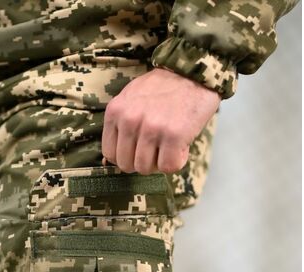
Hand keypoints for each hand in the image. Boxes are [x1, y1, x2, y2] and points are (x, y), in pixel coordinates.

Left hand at [101, 67, 220, 174]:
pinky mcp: (173, 135)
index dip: (126, 156)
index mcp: (115, 111)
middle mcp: (130, 120)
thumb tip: (111, 159)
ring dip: (159, 162)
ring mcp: (151, 128)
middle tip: (156, 147)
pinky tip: (181, 145)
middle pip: (126, 165)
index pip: (110, 154)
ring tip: (168, 144)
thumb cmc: (162, 88)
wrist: (194, 71)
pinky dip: (177, 161)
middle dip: (142, 161)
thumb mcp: (131, 98)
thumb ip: (120, 124)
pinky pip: (168, 167)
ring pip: (145, 168)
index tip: (139, 149)